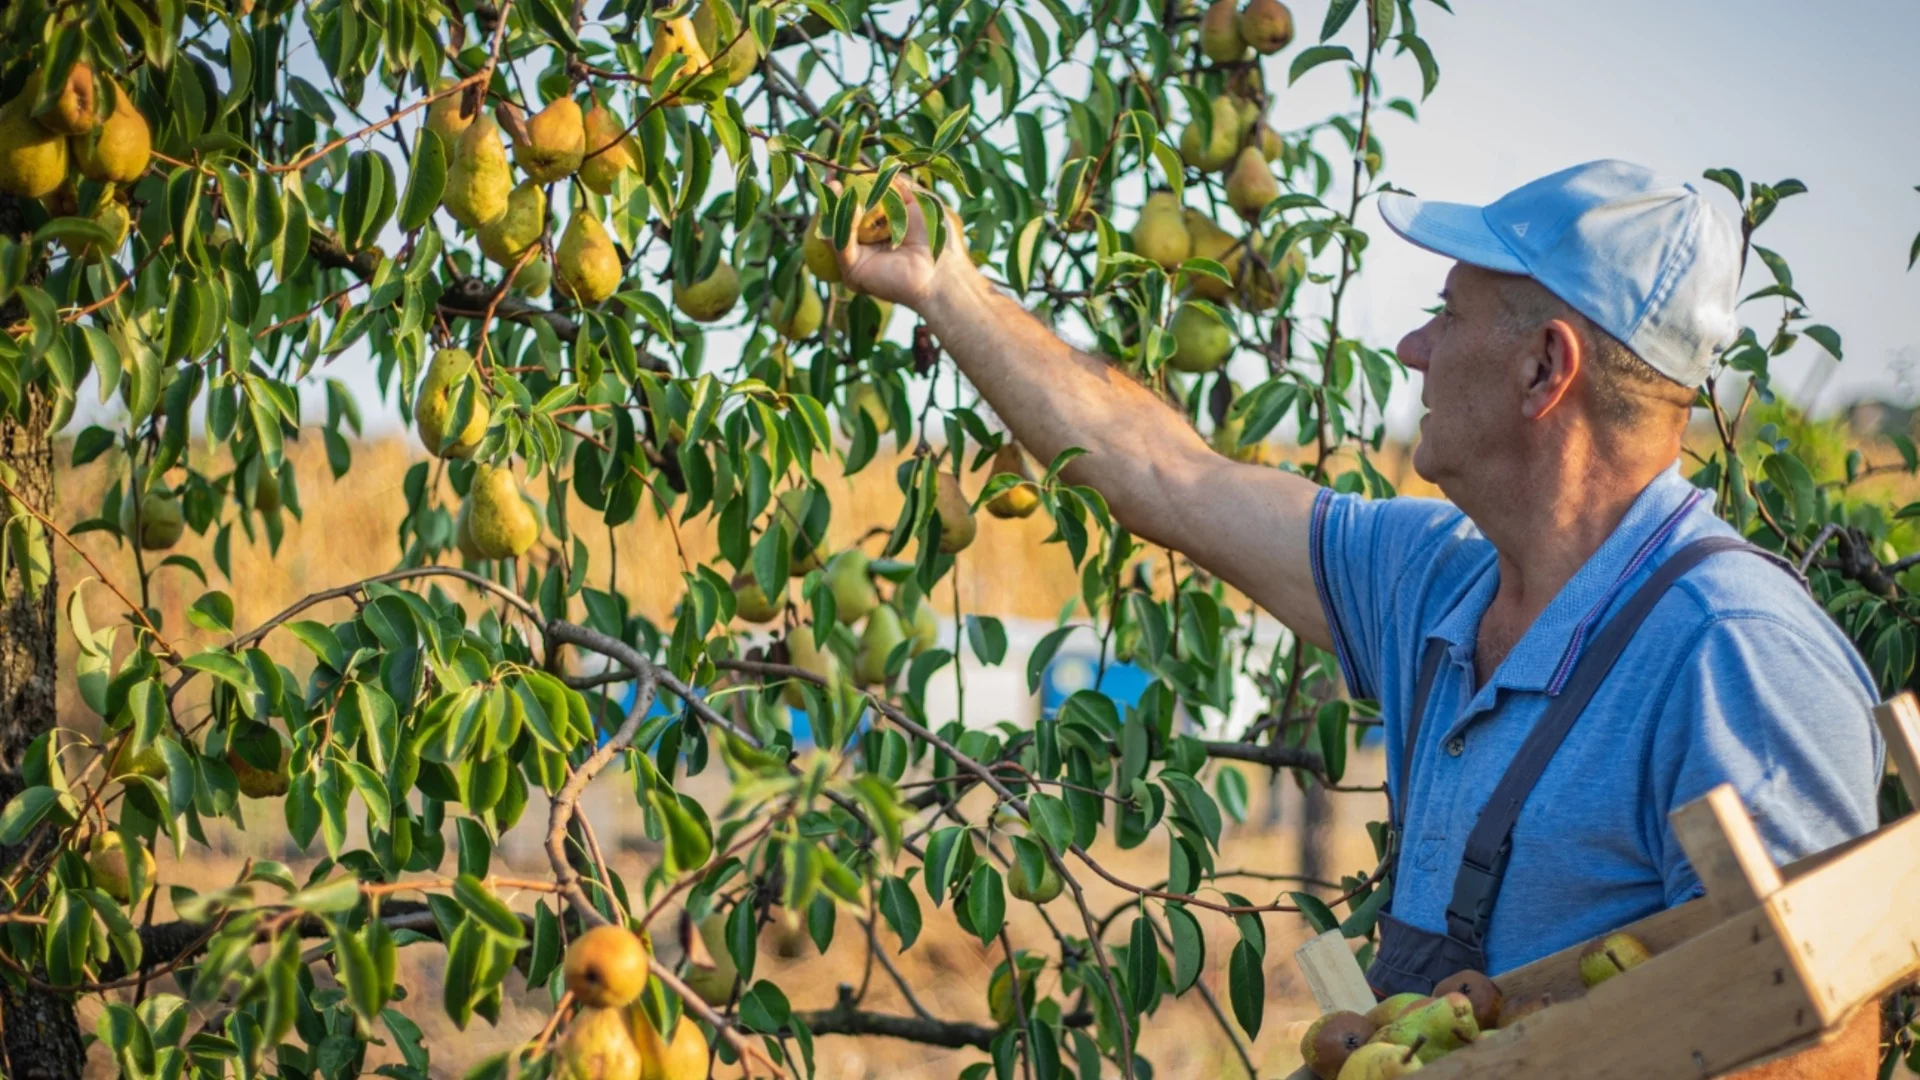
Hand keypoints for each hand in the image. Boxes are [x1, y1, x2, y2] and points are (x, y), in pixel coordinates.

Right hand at [834, 177, 983, 313]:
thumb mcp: (920, 201)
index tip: (840, 167)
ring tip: (835, 185)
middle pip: (839, 217)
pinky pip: (841, 245)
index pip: (856, 205)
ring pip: (835, 230)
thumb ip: (899, 184)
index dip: (847, 186)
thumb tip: (882, 166)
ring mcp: (857, 259)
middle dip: (832, 195)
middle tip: (831, 174)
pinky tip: (852, 206)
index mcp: (879, 231)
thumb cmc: (938, 239)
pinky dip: (843, 224)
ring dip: (832, 206)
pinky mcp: (853, 272)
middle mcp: (865, 245)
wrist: (943, 271)